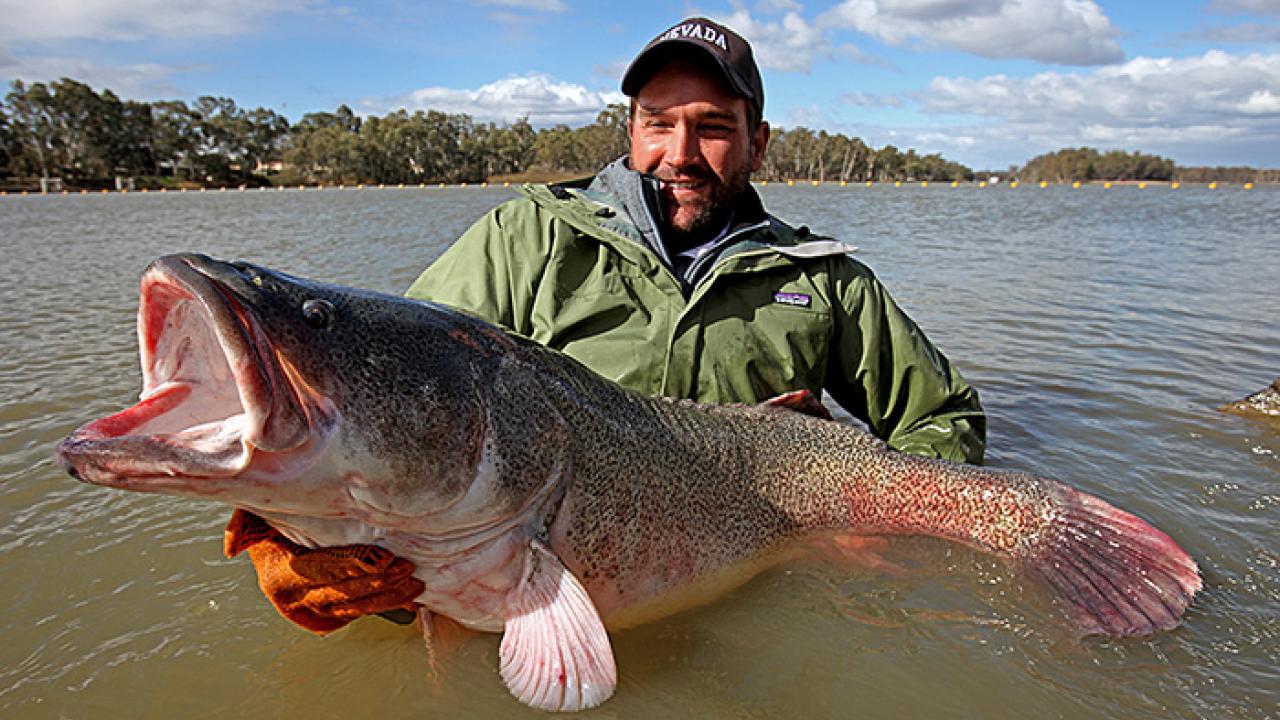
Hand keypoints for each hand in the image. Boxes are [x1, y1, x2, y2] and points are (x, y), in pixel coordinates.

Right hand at [224, 509, 424, 633]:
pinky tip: (408, 596)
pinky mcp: (329, 617)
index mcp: (278, 575)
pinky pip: (362, 612)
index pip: (319, 571)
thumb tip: (233, 547)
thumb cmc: (275, 521)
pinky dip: (387, 605)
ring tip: (414, 581)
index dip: (352, 564)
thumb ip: (246, 524)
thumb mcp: (257, 515)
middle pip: (341, 594)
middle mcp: (294, 598)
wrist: (279, 542)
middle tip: (406, 567)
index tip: (381, 556)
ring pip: (355, 608)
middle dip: (378, 582)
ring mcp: (312, 610)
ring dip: (388, 596)